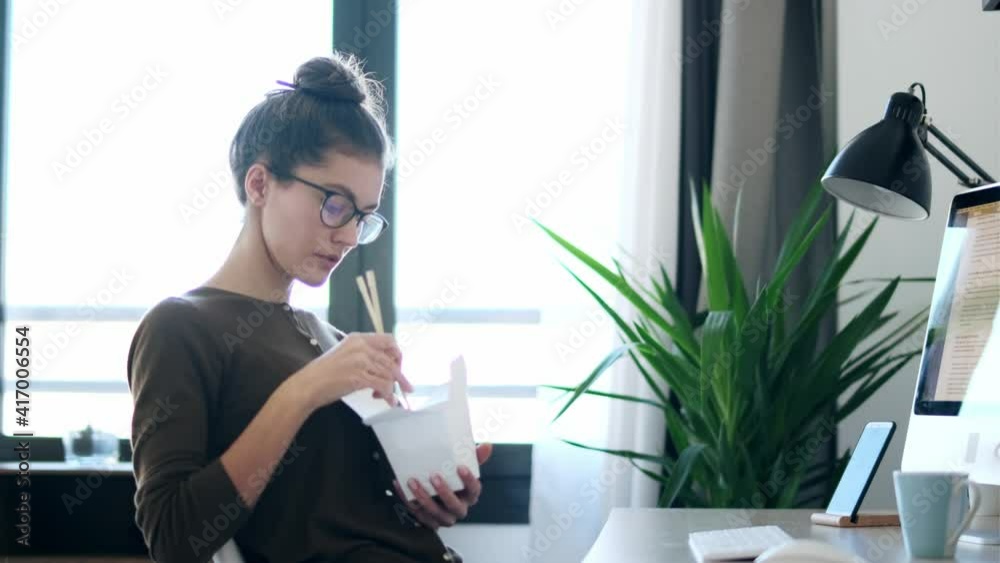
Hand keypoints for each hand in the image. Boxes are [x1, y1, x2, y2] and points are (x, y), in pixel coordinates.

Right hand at [294, 332, 412, 411]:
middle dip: (401, 376)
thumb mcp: (345, 355)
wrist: (307, 385)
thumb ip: (364, 356)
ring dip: (391, 389)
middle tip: (406, 387)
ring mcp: (360, 361)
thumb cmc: (324, 374)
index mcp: (358, 338)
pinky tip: (387, 401)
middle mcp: (361, 347)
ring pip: (389, 374)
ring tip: (387, 398)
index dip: (397, 354)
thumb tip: (385, 367)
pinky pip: (383, 386)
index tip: (399, 366)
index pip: (388, 340)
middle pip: (392, 360)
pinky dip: (388, 395)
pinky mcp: (358, 377)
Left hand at [392, 443, 493, 529]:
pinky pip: (418, 514)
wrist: (437, 495)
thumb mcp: (464, 467)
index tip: (461, 467)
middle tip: (434, 476)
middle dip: (444, 492)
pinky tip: (401, 487)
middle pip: (454, 505)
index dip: (468, 480)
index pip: (474, 489)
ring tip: (412, 482)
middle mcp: (458, 509)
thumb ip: (474, 457)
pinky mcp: (429, 521)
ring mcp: (444, 517)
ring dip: (423, 498)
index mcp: (470, 495)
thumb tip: (487, 445)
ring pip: (434, 512)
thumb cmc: (453, 480)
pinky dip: (408, 501)